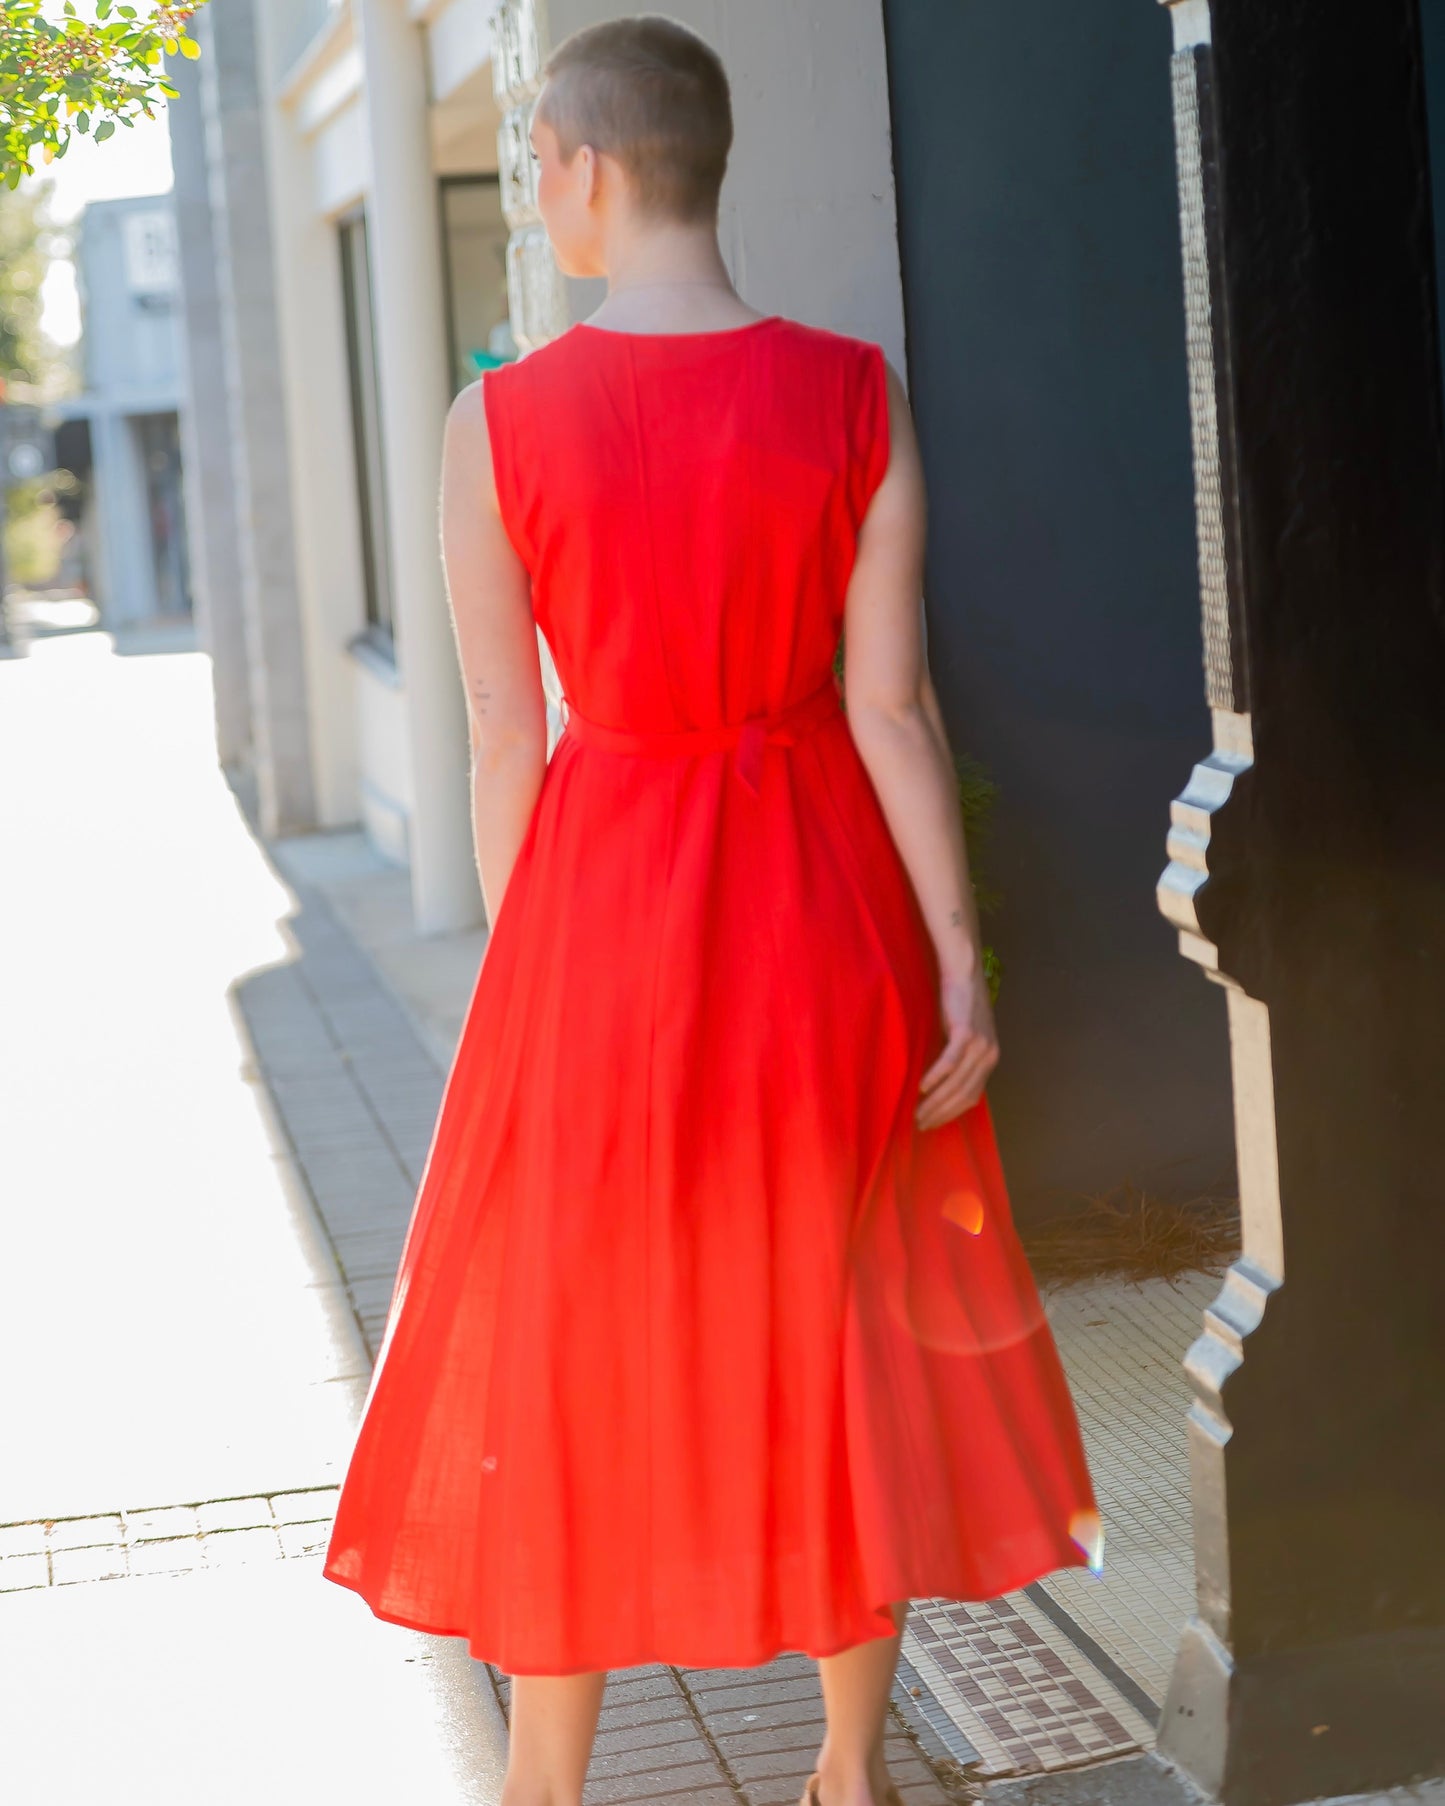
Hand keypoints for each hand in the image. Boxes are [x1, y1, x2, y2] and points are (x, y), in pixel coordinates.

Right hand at [915, 967, 998, 1130]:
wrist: (965, 973)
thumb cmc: (959, 1003)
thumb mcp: (965, 1036)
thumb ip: (961, 1059)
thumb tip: (941, 1084)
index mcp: (990, 1059)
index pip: (971, 1097)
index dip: (951, 1114)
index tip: (932, 1124)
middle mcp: (988, 1055)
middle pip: (963, 1095)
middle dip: (941, 1114)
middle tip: (920, 1124)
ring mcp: (979, 1045)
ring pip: (956, 1083)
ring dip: (935, 1101)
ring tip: (917, 1112)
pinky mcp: (966, 1032)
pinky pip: (950, 1062)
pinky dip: (936, 1078)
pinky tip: (922, 1088)